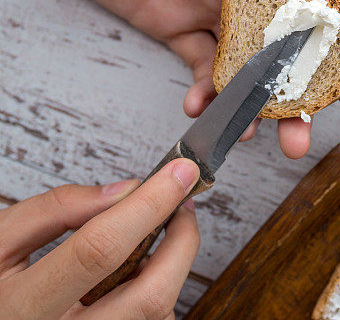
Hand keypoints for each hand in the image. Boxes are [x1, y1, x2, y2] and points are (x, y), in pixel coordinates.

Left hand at [0, 0, 339, 157]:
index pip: (306, 7)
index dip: (333, 49)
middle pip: (280, 46)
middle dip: (297, 92)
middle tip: (306, 133)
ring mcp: (205, 9)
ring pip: (242, 65)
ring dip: (251, 102)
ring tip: (254, 134)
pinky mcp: (171, 26)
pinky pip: (197, 65)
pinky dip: (204, 91)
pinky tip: (202, 109)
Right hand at [0, 159, 200, 318]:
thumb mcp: (0, 239)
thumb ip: (57, 209)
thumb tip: (125, 191)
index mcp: (25, 307)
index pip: (101, 249)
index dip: (147, 205)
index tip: (178, 174)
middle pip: (150, 294)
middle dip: (180, 242)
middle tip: (182, 204)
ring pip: (158, 310)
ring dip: (170, 264)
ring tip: (156, 232)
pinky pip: (151, 318)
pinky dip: (156, 285)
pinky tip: (137, 267)